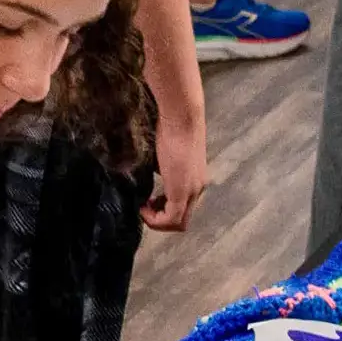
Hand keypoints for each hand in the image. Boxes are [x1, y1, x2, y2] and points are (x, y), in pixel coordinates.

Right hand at [142, 112, 205, 231]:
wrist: (181, 118)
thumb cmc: (172, 129)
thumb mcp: (166, 157)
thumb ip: (163, 173)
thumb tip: (150, 181)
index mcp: (196, 181)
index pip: (183, 210)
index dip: (163, 212)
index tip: (147, 202)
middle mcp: (197, 190)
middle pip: (182, 221)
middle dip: (159, 220)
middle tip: (144, 208)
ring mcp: (192, 191)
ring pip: (178, 223)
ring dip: (157, 221)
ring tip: (143, 207)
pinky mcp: (182, 191)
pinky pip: (171, 218)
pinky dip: (156, 219)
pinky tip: (143, 206)